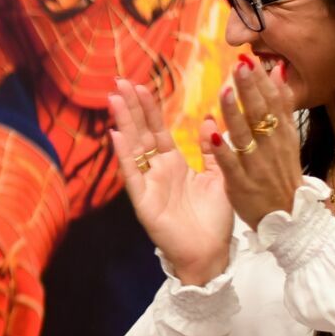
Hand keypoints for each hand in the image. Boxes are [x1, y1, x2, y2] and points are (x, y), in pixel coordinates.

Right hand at [108, 78, 232, 285]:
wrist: (211, 254)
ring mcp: (148, 185)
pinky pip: (133, 175)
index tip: (140, 84)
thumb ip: (211, 150)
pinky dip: (125, 156)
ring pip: (133, 148)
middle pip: (141, 133)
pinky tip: (116, 136)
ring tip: (115, 99)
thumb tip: (208, 120)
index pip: (157, 129)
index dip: (149, 107)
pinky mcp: (144, 202)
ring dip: (123, 123)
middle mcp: (157, 171)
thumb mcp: (219, 177)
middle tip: (119, 81)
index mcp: (173, 164)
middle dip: (131, 107)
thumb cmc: (214, 221)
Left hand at [205, 58, 302, 228]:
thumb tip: (278, 71)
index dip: (262, 81)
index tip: (250, 59)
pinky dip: (222, 151)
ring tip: (225, 90)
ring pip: (245, 136)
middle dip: (250, 89)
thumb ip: (282, 106)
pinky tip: (210, 135)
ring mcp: (257, 166)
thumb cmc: (282, 175)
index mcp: (282, 135)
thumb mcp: (288, 139)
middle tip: (240, 64)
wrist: (289, 220)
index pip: (273, 103)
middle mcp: (271, 147)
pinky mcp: (242, 185)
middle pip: (261, 114)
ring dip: (235, 114)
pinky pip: (231, 166)